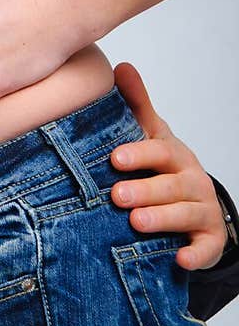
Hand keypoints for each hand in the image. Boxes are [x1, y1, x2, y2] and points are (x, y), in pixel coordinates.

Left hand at [109, 62, 227, 270]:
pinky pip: (205, 248)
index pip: (159, 151)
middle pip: (170, 185)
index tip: (115, 157)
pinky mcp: (210, 239)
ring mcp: (202, 210)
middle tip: (117, 195)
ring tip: (136, 222)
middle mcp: (192, 180)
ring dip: (162, 218)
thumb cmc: (163, 167)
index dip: (139, 154)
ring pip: (185, 214)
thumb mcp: (151, 136)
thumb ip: (137, 106)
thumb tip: (121, 67)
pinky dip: (195, 254)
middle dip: (145, 190)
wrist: (195, 204)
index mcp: (174, 155)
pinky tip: (179, 258)